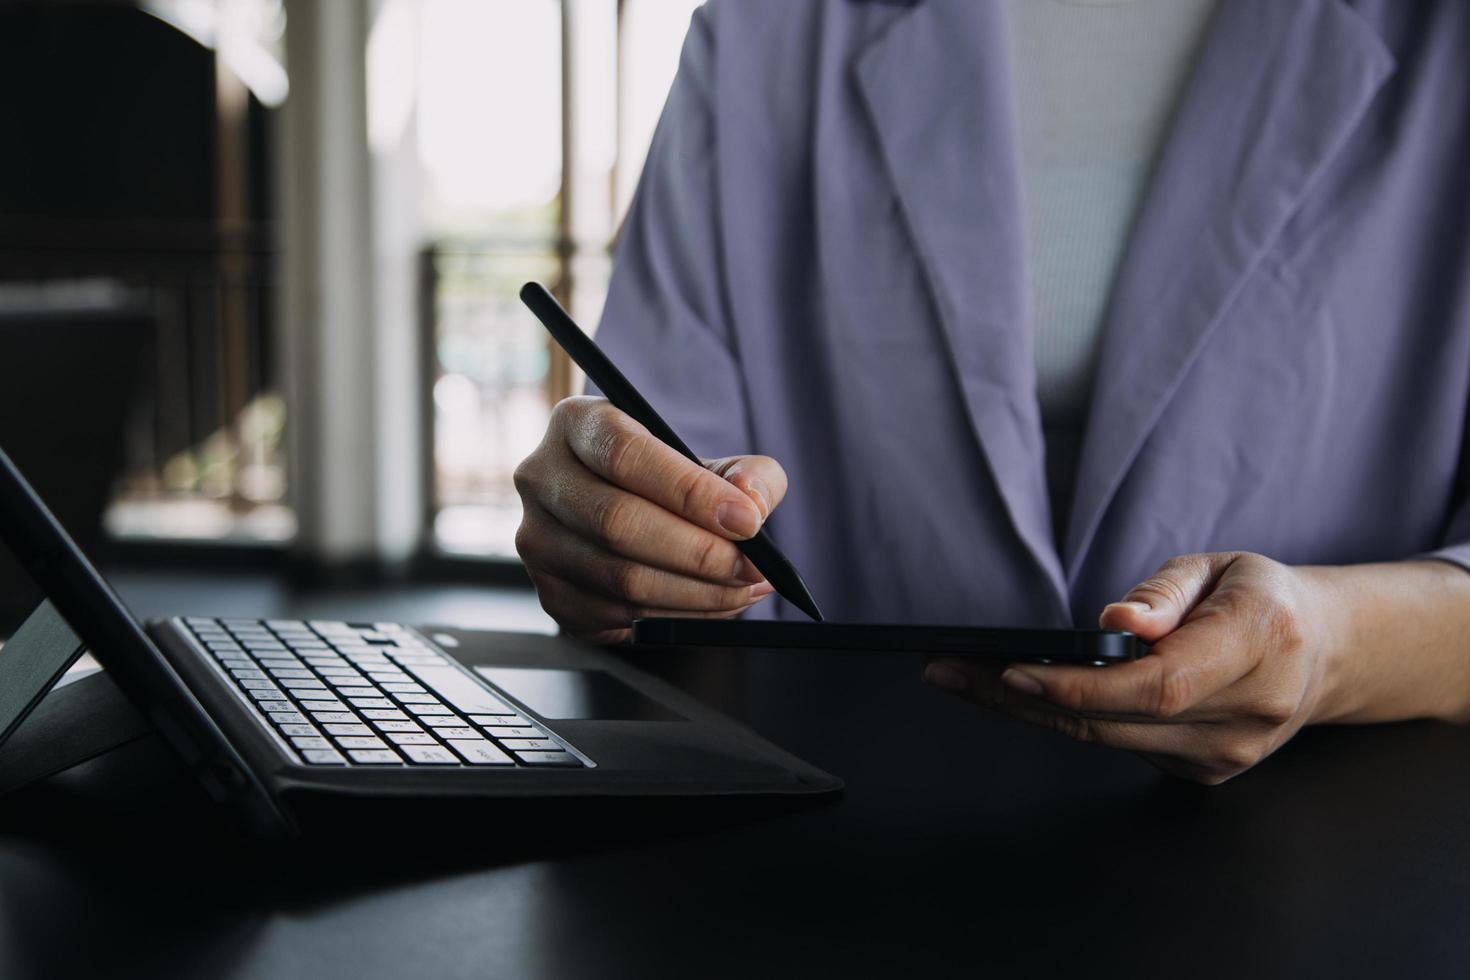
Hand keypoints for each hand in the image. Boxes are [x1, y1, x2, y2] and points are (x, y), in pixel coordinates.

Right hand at [513, 396, 783, 642]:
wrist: (631, 518)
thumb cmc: (673, 484)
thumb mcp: (714, 462)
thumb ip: (749, 476)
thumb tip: (751, 503)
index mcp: (577, 424)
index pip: (626, 455)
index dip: (690, 492)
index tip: (747, 521)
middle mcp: (541, 478)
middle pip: (617, 522)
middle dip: (698, 552)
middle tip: (753, 567)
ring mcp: (538, 541)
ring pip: (620, 578)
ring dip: (696, 593)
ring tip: (746, 587)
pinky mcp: (551, 595)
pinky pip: (618, 615)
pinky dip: (678, 618)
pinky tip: (715, 605)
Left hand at [922, 552, 1340, 783]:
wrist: (1321, 653)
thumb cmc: (1260, 599)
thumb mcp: (1221, 566)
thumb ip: (1166, 591)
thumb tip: (1116, 622)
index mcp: (1259, 645)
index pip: (1156, 684)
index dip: (1079, 686)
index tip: (1013, 672)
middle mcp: (1247, 712)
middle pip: (1115, 720)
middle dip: (1020, 697)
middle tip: (947, 669)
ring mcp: (1227, 753)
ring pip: (1105, 739)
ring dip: (1027, 710)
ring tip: (957, 677)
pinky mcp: (1204, 772)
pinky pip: (1118, 745)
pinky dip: (1064, 719)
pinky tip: (1014, 694)